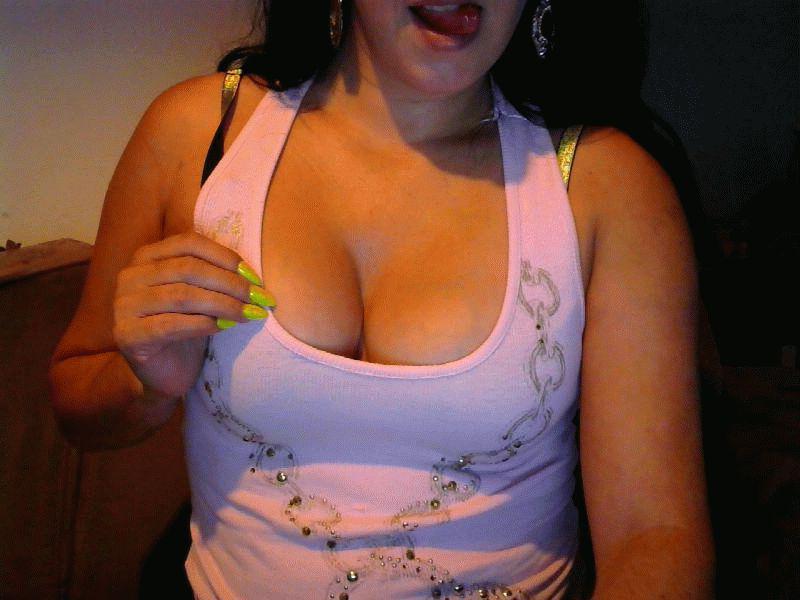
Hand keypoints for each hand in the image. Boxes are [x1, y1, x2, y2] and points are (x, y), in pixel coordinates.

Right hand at [112, 232, 274, 397]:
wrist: (165, 372)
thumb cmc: (187, 328)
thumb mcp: (202, 294)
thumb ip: (217, 277)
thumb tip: (252, 276)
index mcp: (147, 257)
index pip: (190, 243)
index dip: (226, 257)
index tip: (255, 277)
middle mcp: (130, 276)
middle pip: (189, 268)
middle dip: (231, 283)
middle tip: (260, 298)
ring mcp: (123, 305)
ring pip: (183, 295)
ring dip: (223, 304)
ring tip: (249, 313)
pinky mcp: (127, 334)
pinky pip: (171, 324)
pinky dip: (203, 324)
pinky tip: (224, 327)